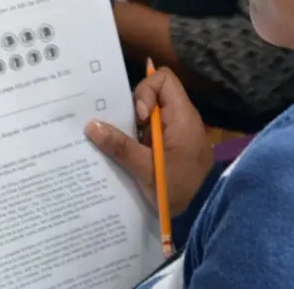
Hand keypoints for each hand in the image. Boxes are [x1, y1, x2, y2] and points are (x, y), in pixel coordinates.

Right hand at [85, 67, 213, 215]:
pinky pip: (151, 131)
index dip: (146, 90)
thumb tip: (91, 125)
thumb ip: (121, 146)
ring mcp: (176, 132)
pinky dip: (136, 138)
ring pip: (150, 114)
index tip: (139, 117)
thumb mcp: (147, 170)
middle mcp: (180, 118)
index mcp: (182, 116)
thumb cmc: (179, 190)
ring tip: (116, 142)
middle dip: (132, 109)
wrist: (202, 215)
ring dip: (132, 126)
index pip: (164, 79)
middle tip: (119, 129)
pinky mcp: (171, 146)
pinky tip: (122, 152)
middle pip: (153, 94)